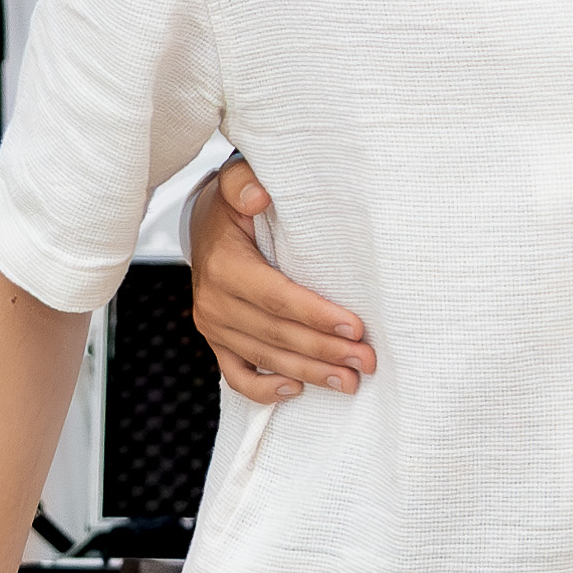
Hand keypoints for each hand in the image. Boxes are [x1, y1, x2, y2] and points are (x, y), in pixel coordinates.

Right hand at [187, 160, 370, 399]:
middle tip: (367, 361)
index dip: (316, 315)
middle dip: (325, 351)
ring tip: (351, 381)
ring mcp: (214, 326)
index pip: (276, 298)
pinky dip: (264, 390)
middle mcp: (215, 302)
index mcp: (224, 266)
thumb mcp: (235, 183)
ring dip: (310, 372)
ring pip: (265, 358)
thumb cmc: (233, 206)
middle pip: (277, 334)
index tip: (356, 328)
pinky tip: (298, 390)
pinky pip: (238, 375)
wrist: (205, 227)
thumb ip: (243, 182)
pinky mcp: (217, 341)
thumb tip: (259, 195)